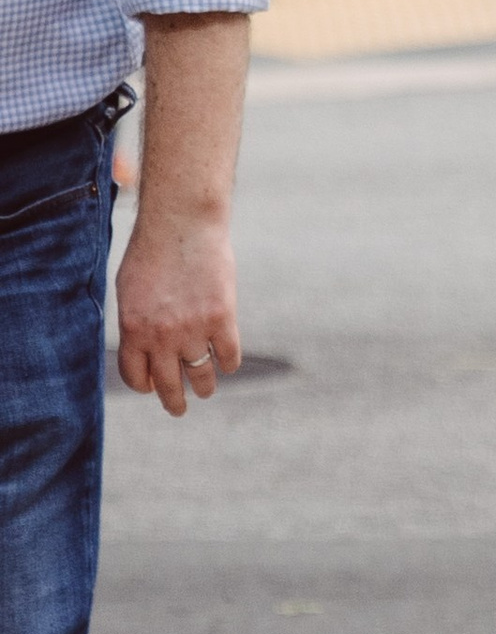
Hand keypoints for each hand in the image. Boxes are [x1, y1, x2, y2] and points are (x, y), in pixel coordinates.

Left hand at [116, 207, 239, 413]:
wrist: (182, 224)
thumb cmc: (152, 252)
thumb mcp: (129, 290)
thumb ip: (136, 322)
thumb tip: (142, 348)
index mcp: (134, 330)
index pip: (137, 377)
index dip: (146, 386)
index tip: (154, 387)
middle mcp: (162, 336)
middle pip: (169, 385)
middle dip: (174, 403)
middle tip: (179, 409)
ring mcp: (194, 329)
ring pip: (202, 376)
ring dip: (204, 387)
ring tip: (205, 389)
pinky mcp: (222, 318)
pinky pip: (229, 356)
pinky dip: (228, 363)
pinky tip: (226, 362)